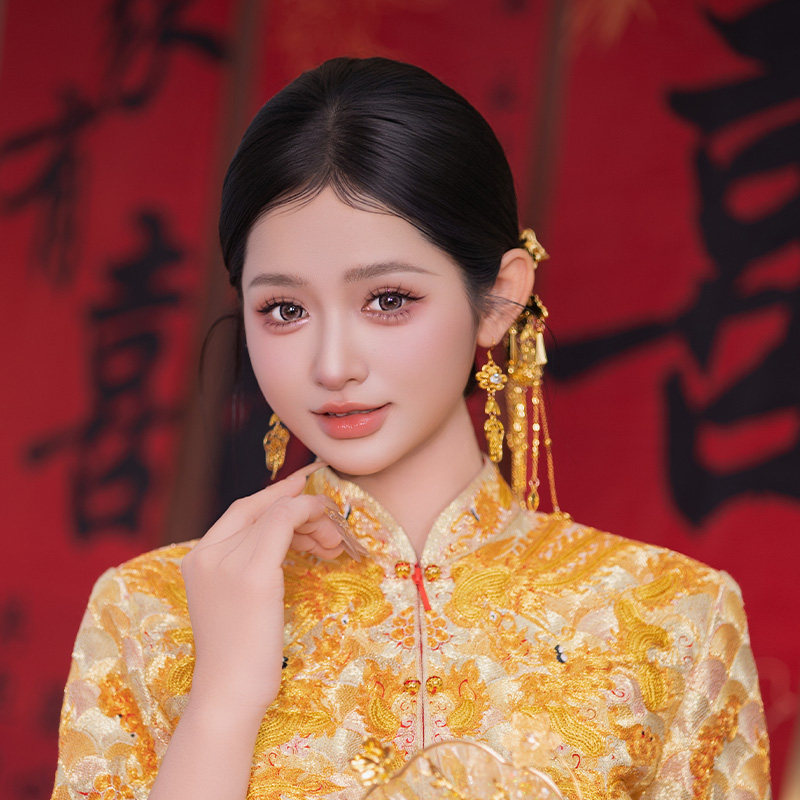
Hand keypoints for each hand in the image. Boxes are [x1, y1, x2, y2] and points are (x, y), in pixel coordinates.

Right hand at [180, 462, 344, 715]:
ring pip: (277, 512)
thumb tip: (291, 534)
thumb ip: (250, 565)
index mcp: (197, 558)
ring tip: (332, 544)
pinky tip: (329, 536)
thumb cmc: (239, 656)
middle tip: (332, 526)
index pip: (242, 511)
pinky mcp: (252, 573)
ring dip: (313, 519)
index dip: (277, 494)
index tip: (307, 487)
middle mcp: (206, 553)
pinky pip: (285, 521)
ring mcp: (226, 561)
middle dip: (301, 507)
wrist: (228, 695)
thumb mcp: (238, 600)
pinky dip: (310, 516)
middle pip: (262, 508)